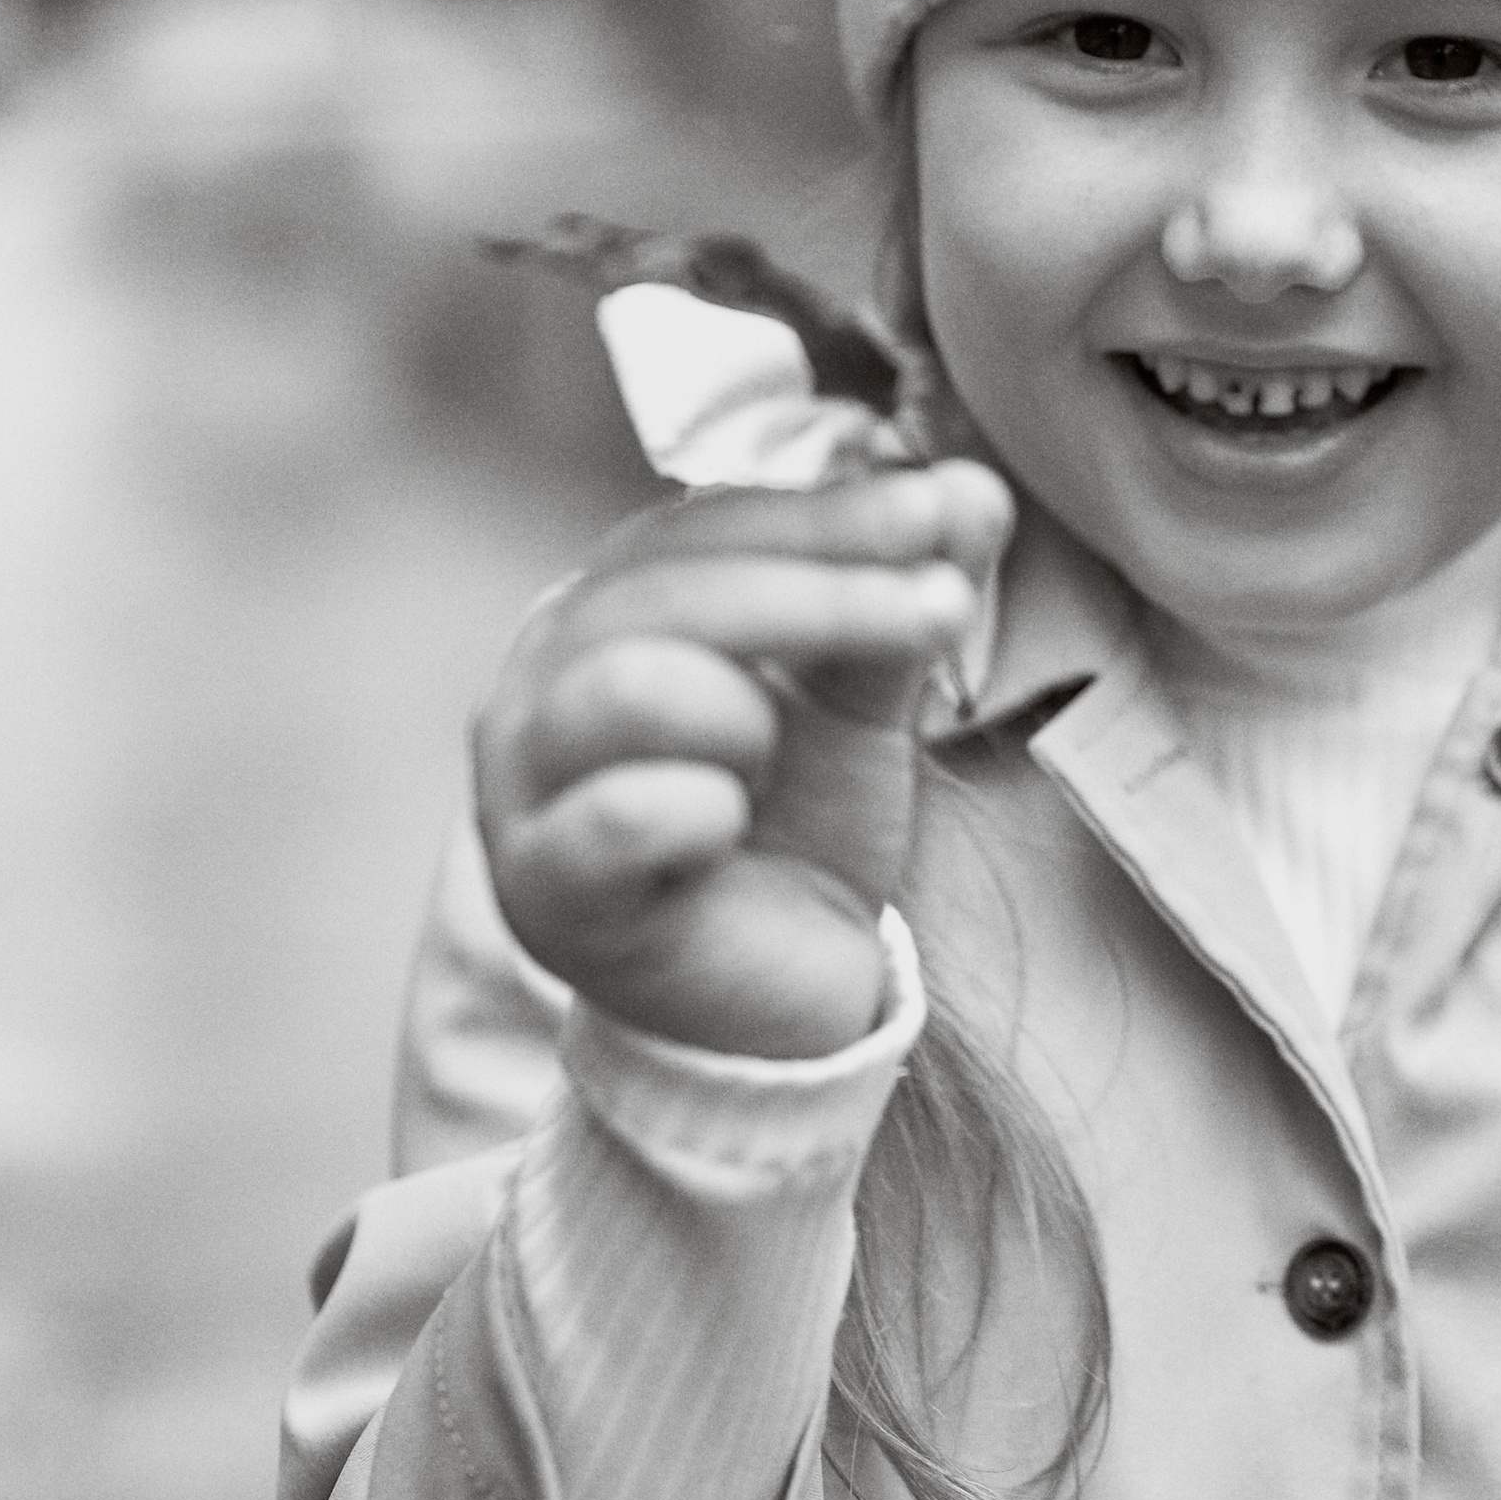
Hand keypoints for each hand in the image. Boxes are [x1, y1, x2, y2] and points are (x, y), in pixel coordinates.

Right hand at [473, 460, 1010, 1055]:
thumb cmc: (795, 833)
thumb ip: (897, 600)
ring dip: (742, 710)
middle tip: (942, 608)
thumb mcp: (861, 704)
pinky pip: (612, 819)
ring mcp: (525, 786)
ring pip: (626, 684)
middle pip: (669, 590)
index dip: (825, 514)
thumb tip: (975, 490)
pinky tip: (728, 821)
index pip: (702, 525)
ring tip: (773, 764)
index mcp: (606, 609)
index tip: (942, 510)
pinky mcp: (546, 890)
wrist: (776, 1009)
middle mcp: (541, 680)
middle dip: (824, 593)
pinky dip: (690, 808)